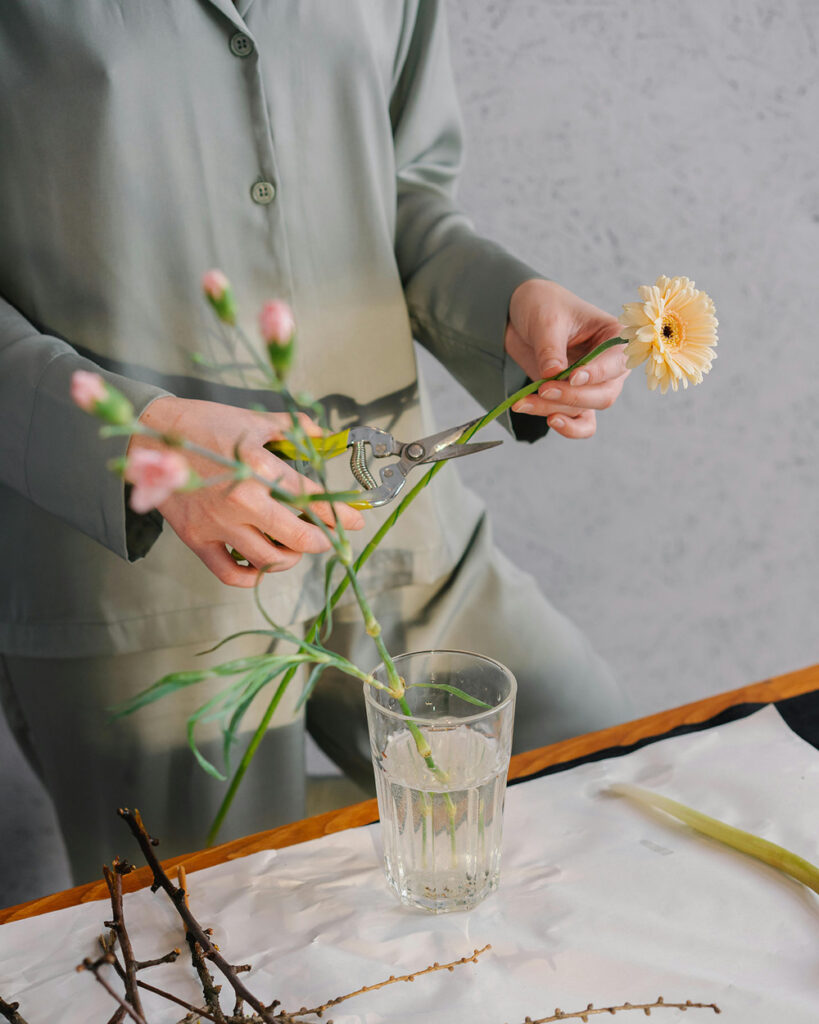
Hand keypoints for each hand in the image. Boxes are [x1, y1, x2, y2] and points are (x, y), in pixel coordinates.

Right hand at [128, 397, 364, 586]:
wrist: (150, 436)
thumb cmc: (204, 423)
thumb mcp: (253, 419)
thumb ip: (294, 428)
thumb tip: (325, 435)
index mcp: (259, 468)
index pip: (311, 499)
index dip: (340, 515)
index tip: (356, 523)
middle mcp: (242, 501)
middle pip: (297, 538)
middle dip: (322, 541)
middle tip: (328, 539)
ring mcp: (217, 524)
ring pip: (268, 561)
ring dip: (290, 558)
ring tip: (294, 548)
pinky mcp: (196, 540)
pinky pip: (231, 574)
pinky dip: (252, 576)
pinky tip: (262, 564)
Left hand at [505, 279, 629, 438]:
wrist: (521, 314)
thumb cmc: (543, 305)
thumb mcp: (546, 320)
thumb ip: (551, 349)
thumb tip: (554, 376)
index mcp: (614, 336)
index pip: (616, 362)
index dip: (596, 373)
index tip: (573, 377)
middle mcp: (609, 365)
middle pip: (603, 394)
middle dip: (572, 396)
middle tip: (543, 389)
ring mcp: (592, 385)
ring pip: (585, 410)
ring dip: (555, 409)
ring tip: (523, 402)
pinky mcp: (572, 398)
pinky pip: (579, 423)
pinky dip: (566, 426)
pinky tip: (547, 421)